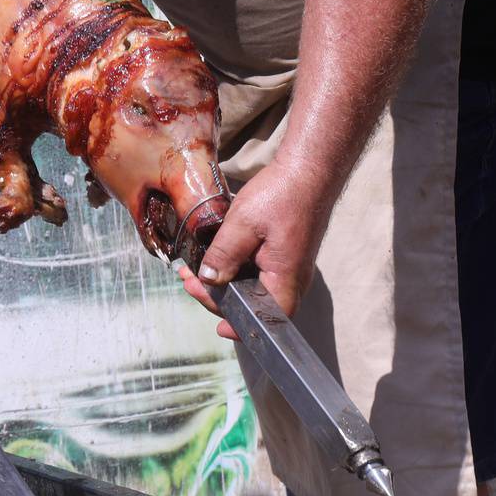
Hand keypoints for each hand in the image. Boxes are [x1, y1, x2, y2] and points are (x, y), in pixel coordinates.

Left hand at [175, 159, 339, 340]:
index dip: (240, 324)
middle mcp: (291, 278)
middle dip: (217, 297)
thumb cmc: (280, 195)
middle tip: (188, 281)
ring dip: (222, 282)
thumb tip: (208, 281)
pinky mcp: (283, 254)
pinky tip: (213, 257)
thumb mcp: (242, 224)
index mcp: (285, 277)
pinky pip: (257, 272)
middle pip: (254, 304)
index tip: (217, 324)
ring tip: (191, 271)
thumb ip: (224, 254)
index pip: (265, 317)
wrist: (308, 170)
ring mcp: (289, 266)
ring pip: (253, 287)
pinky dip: (233, 268)